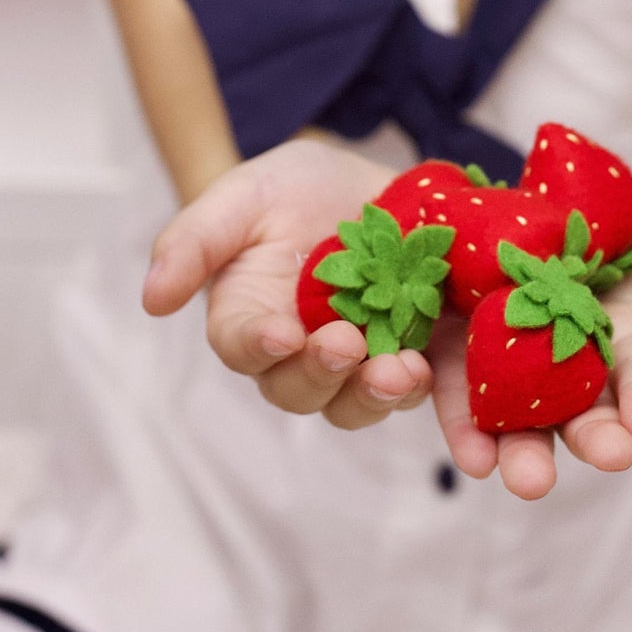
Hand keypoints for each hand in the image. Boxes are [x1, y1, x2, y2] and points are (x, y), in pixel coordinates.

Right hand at [142, 138, 435, 429]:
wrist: (367, 182)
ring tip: (405, 373)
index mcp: (256, 323)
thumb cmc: (290, 193)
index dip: (261, 347)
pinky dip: (461, 426)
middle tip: (350, 347)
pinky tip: (480, 450)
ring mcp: (373, 357)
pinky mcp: (432, 351)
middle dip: (330, 375)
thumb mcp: (240, 198)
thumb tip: (151, 297)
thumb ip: (194, 241)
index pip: (247, 348)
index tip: (282, 334)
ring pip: (371, 399)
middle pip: (311, 389)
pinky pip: (444, 397)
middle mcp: (310, 356)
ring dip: (386, 395)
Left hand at [429, 212, 631, 500]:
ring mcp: (525, 377)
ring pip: (524, 425)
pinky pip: (466, 399)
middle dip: (594, 439)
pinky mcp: (472, 362)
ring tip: (526, 479)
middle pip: (587, 417)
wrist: (569, 239)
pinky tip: (472, 456)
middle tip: (603, 457)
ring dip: (524, 454)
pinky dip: (466, 427)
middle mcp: (583, 378)